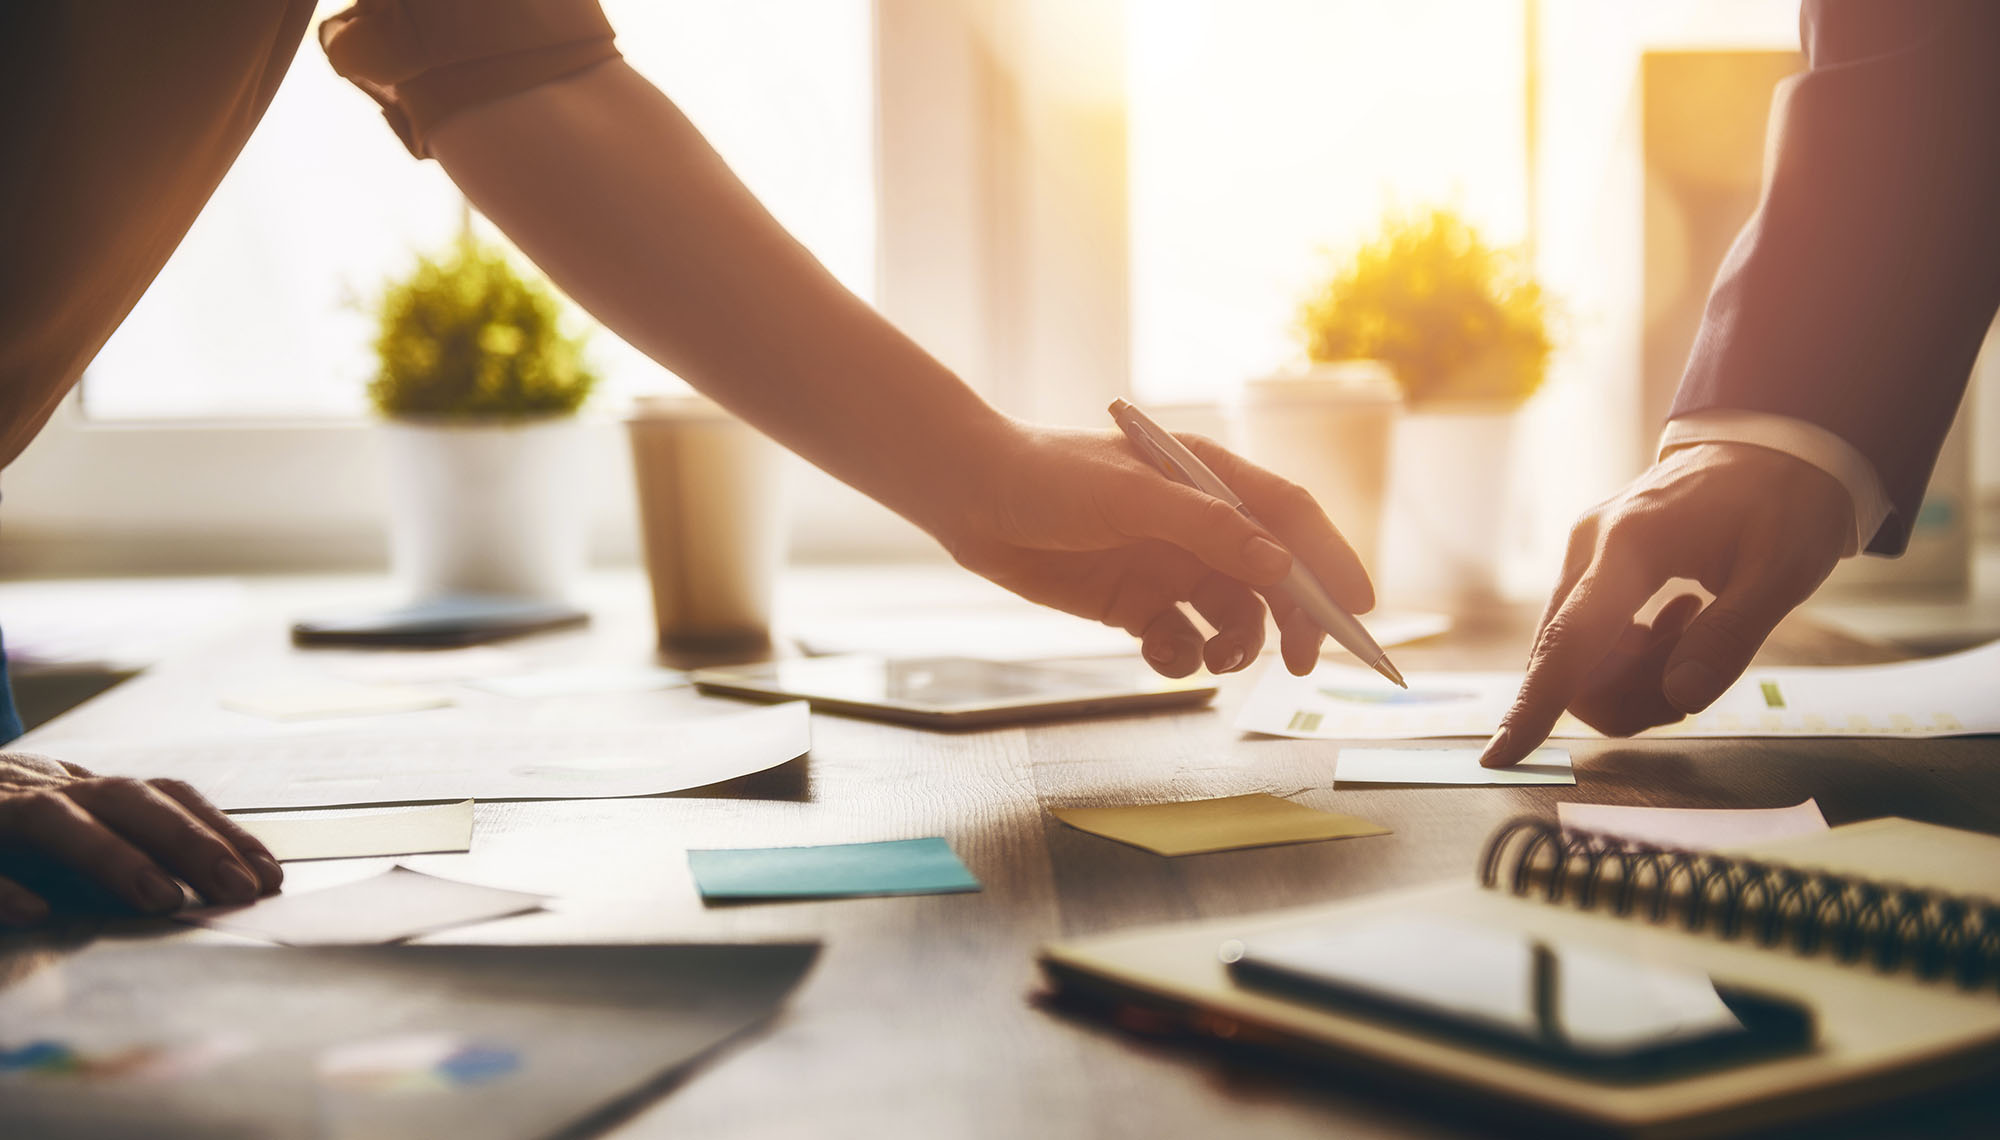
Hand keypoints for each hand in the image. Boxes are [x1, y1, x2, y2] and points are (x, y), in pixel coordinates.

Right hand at [0, 752, 281, 925]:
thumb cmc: (3, 825)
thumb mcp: (66, 832)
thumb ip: (122, 853)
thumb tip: (209, 886)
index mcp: (86, 788)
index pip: (167, 798)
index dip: (220, 830)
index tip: (270, 873)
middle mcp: (49, 788)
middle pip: (130, 801)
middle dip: (191, 842)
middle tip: (241, 888)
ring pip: (59, 822)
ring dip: (114, 858)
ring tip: (163, 899)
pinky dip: (5, 886)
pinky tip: (37, 915)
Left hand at [935, 420, 1372, 677]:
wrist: (973, 497)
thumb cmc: (1051, 476)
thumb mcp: (1131, 496)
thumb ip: (1206, 528)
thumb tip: (1278, 565)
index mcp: (1211, 479)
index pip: (1292, 518)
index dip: (1332, 561)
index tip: (1359, 611)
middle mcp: (1200, 524)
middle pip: (1274, 578)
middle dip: (1295, 620)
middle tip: (1302, 663)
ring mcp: (1169, 565)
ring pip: (1233, 616)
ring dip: (1239, 645)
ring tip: (1219, 661)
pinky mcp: (1135, 603)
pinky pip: (1182, 640)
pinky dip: (1183, 656)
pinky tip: (1161, 652)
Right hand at [1478, 444, 1852, 766]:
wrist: (1771, 443)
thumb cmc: (1784, 499)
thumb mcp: (1783, 570)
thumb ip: (1730, 637)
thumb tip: (1681, 697)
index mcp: (1629, 545)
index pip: (1570, 641)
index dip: (1533, 704)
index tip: (1499, 757)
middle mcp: (1587, 550)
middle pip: (1569, 664)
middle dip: (1631, 696)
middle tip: (1700, 668)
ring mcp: (1583, 556)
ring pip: (1578, 658)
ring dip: (1636, 675)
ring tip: (1697, 632)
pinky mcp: (1589, 566)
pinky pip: (1589, 639)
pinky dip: (1631, 655)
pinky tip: (1679, 620)